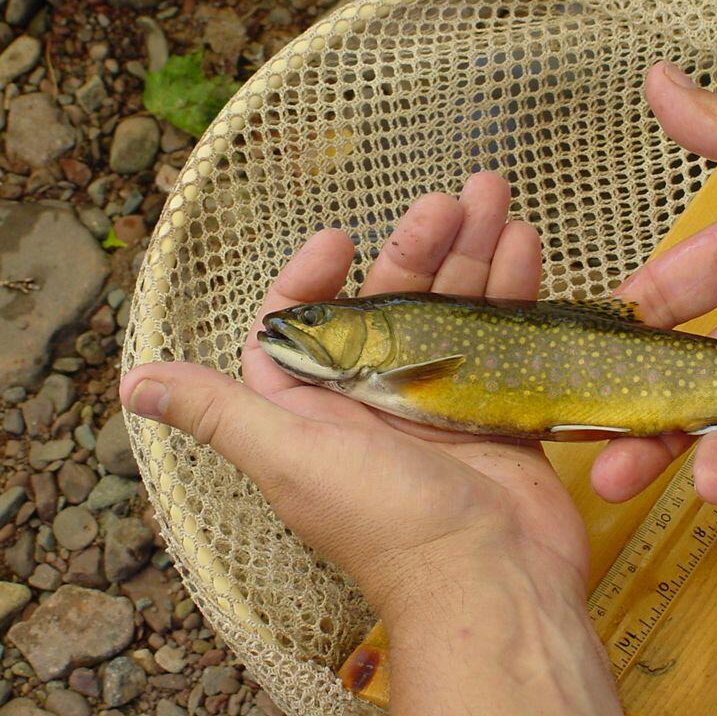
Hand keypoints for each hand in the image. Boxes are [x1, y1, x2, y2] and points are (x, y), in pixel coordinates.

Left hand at [120, 172, 621, 715]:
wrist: (492, 580)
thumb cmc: (385, 523)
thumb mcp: (292, 459)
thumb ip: (221, 413)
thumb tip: (133, 386)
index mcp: (320, 408)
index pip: (302, 325)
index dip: (310, 276)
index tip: (338, 239)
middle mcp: (378, 400)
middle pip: (392, 302)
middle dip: (418, 246)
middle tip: (449, 199)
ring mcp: (442, 402)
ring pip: (453, 310)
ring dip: (472, 252)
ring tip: (494, 196)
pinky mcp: (496, 408)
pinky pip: (502, 338)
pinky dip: (512, 293)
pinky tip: (524, 245)